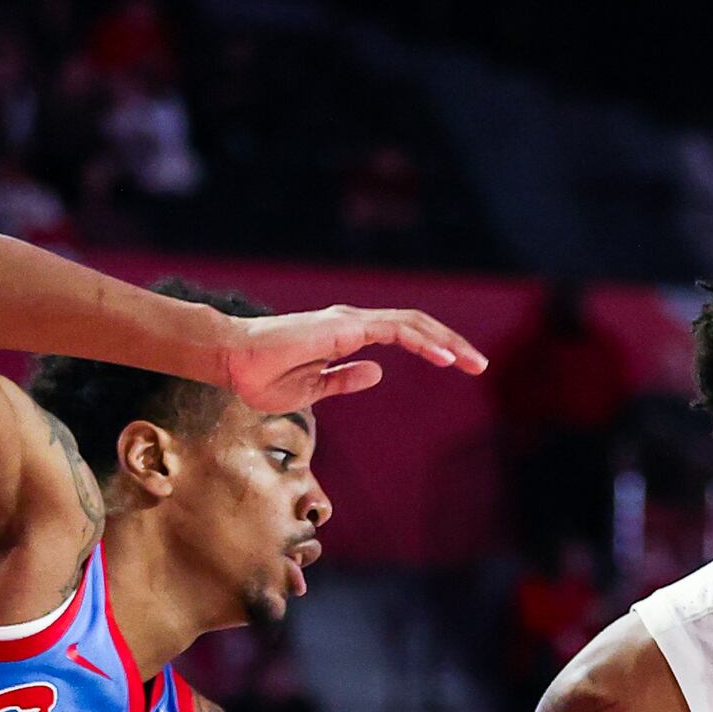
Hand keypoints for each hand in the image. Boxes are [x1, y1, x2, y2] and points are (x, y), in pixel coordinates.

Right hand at [216, 306, 486, 413]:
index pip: (402, 333)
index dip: (433, 346)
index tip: (459, 364)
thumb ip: (344, 380)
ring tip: (473, 362)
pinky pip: (393, 330)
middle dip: (451, 342)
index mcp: (347, 334)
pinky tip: (445, 357)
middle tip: (479, 364)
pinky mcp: (344, 327)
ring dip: (446, 341)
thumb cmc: (261, 377)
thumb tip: (376, 372)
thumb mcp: (313, 389)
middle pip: (415, 326)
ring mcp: (349, 322)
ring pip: (411, 323)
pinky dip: (422, 340)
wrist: (232, 363)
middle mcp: (352, 322)